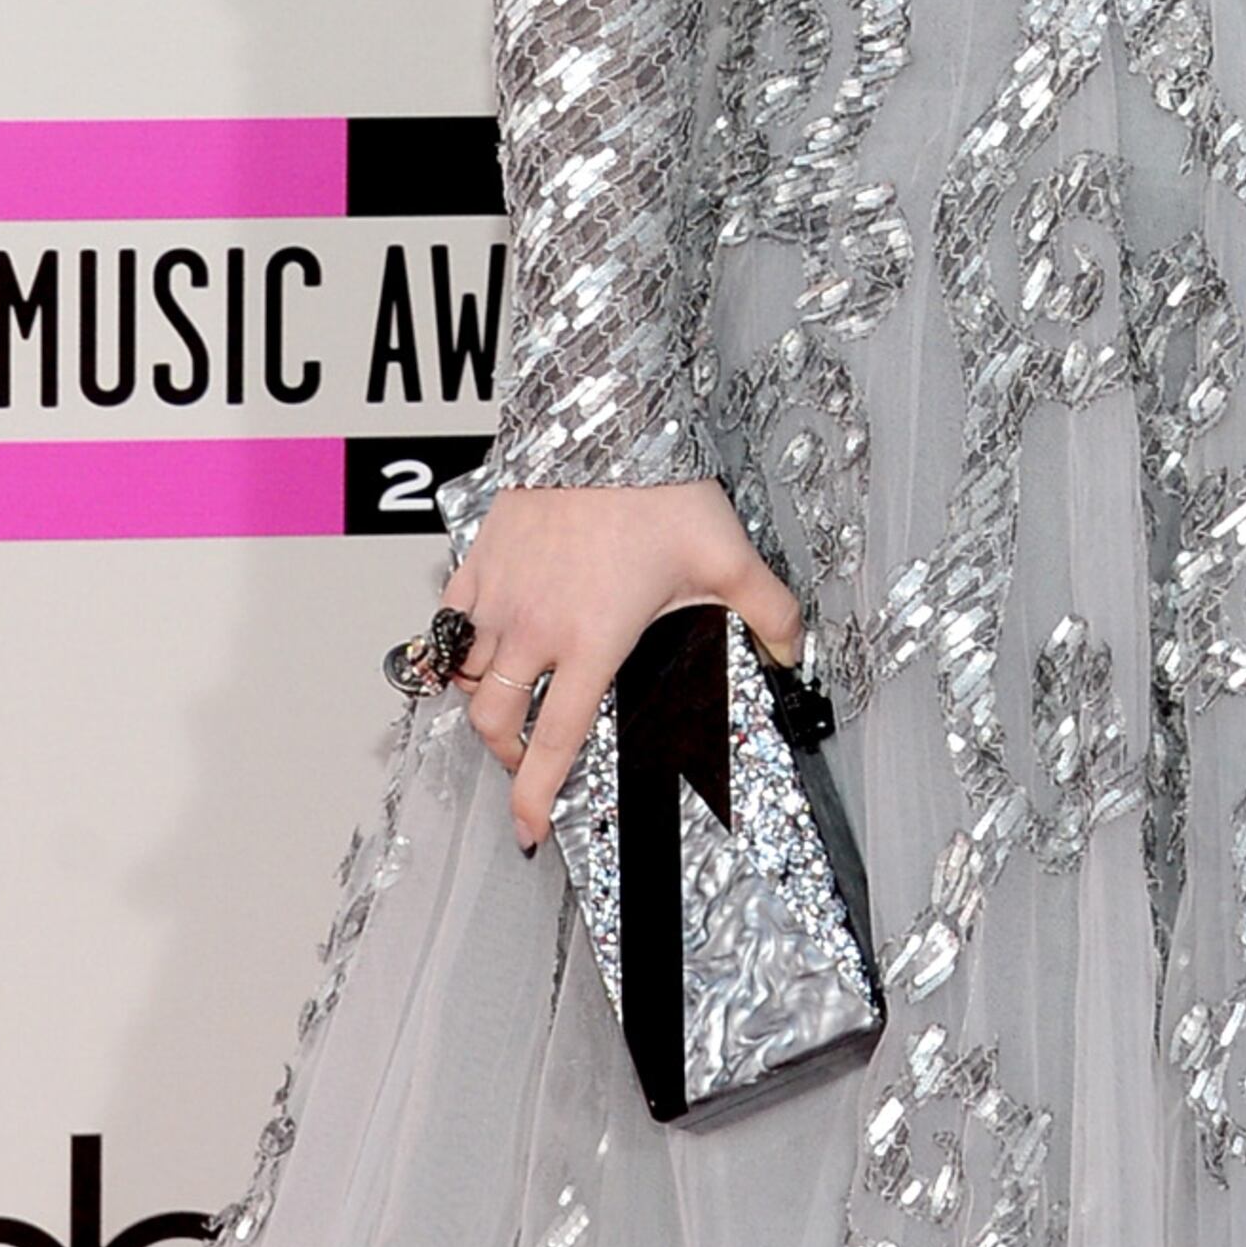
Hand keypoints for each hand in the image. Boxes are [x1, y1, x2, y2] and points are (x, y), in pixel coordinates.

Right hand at [425, 478, 804, 856]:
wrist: (604, 420)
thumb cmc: (653, 487)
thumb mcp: (727, 556)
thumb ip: (768, 612)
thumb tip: (797, 650)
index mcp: (591, 640)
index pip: (554, 740)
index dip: (537, 794)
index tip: (529, 826)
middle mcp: (535, 625)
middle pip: (493, 718)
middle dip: (507, 753)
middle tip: (527, 758)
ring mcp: (500, 593)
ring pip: (465, 672)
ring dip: (481, 699)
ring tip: (505, 702)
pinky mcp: (480, 558)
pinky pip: (448, 618)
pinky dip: (455, 643)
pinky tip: (476, 643)